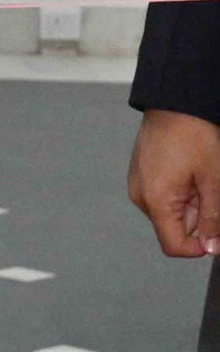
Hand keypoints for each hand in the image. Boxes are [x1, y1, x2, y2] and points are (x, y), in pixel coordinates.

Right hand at [128, 108, 219, 256]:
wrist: (174, 104)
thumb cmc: (192, 134)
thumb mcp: (213, 180)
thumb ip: (212, 218)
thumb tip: (212, 247)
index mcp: (155, 201)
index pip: (174, 246)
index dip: (199, 246)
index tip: (216, 231)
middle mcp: (141, 196)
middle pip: (174, 228)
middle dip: (198, 216)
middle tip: (210, 189)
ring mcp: (139, 185)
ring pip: (171, 211)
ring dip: (191, 202)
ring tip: (199, 176)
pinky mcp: (141, 175)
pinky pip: (163, 196)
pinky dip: (180, 191)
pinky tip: (189, 171)